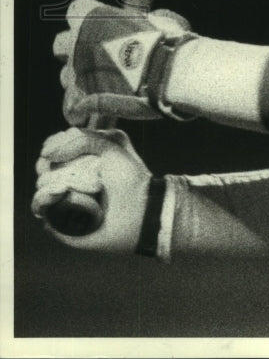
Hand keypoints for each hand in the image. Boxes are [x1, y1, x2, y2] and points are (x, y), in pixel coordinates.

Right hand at [32, 128, 151, 252]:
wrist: (140, 208)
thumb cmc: (129, 175)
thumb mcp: (111, 144)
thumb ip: (80, 138)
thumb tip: (46, 153)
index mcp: (81, 158)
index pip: (52, 147)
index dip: (54, 145)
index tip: (62, 149)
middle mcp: (69, 177)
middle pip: (43, 165)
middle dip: (52, 164)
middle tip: (72, 169)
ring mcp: (63, 199)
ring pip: (40, 183)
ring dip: (52, 180)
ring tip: (71, 185)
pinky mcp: (60, 220)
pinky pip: (38, 206)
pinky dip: (43, 197)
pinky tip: (61, 192)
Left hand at [55, 0, 196, 124]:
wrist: (168, 73)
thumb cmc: (166, 42)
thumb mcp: (159, 20)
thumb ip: (145, 21)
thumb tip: (151, 22)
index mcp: (93, 17)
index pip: (76, 9)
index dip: (87, 19)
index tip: (103, 26)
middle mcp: (78, 41)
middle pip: (60, 44)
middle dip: (74, 50)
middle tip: (97, 57)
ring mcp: (77, 70)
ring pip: (65, 76)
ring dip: (80, 80)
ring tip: (104, 87)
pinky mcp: (81, 98)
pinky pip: (71, 105)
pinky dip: (80, 109)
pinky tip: (94, 111)